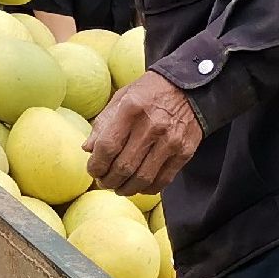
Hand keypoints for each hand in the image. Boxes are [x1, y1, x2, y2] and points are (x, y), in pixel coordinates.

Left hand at [85, 72, 203, 196]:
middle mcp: (152, 126)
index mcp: (131, 109)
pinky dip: (148, 188)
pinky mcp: (185, 151)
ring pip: (143, 178)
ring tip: (118, 188)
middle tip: (103, 183)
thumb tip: (88, 149)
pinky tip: (139, 186)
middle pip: (124, 166)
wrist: (190, 89)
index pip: (108, 146)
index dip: (96, 165)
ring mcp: (170, 141)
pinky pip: (163, 179)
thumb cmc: (149, 92)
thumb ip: (103, 123)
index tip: (93, 171)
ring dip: (126, 188)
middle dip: (109, 180)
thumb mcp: (122, 97)